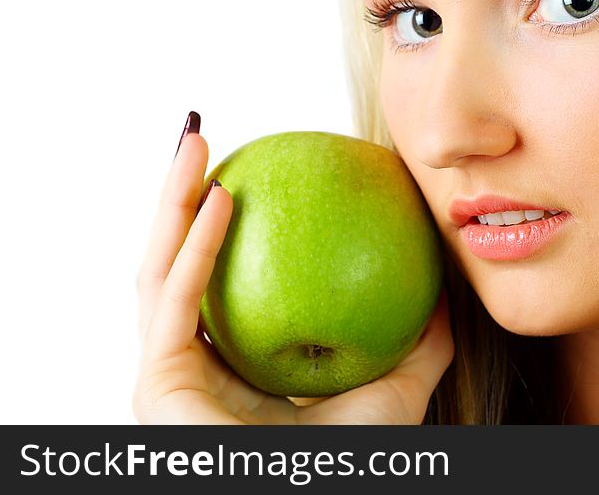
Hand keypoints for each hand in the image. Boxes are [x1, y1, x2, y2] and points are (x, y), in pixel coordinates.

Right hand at [133, 113, 454, 423]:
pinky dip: (195, 247)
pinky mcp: (155, 389)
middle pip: (177, 264)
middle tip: (202, 136)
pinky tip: (220, 196)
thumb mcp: (397, 387)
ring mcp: (166, 380)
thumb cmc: (355, 465)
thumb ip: (420, 337)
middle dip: (179, 194)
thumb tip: (443, 277)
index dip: (224, 223)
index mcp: (234, 369)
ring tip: (195, 141)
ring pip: (157, 272)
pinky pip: (176, 302)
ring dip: (169, 201)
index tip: (250, 169)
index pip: (220, 282)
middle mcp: (192, 370)